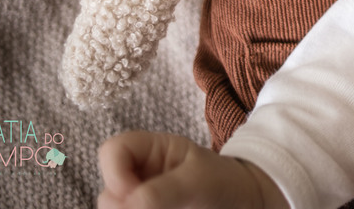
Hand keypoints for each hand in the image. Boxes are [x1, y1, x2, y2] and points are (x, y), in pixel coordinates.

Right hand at [98, 131, 287, 208]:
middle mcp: (140, 176)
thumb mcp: (199, 181)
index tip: (135, 196)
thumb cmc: (226, 182)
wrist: (246, 203)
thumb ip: (163, 191)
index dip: (115, 173)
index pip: (112, 150)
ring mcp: (141, 199)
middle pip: (108, 193)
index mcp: (151, 151)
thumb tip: (126, 204)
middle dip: (124, 205)